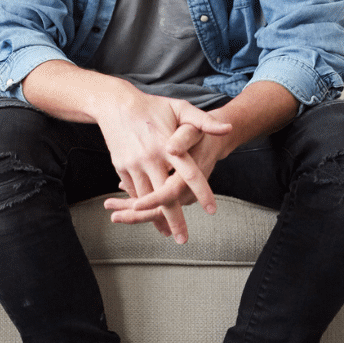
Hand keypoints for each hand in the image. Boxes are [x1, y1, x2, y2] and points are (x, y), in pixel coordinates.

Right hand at [96, 93, 231, 244]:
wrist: (116, 103)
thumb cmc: (152, 106)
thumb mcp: (180, 107)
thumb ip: (204, 122)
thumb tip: (227, 129)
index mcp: (168, 146)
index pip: (189, 174)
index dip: (202, 192)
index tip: (211, 210)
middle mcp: (151, 158)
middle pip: (165, 195)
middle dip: (175, 220)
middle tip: (183, 238)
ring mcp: (134, 164)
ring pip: (146, 198)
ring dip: (155, 218)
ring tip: (167, 233)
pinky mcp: (121, 167)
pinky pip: (133, 190)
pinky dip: (141, 204)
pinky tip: (149, 215)